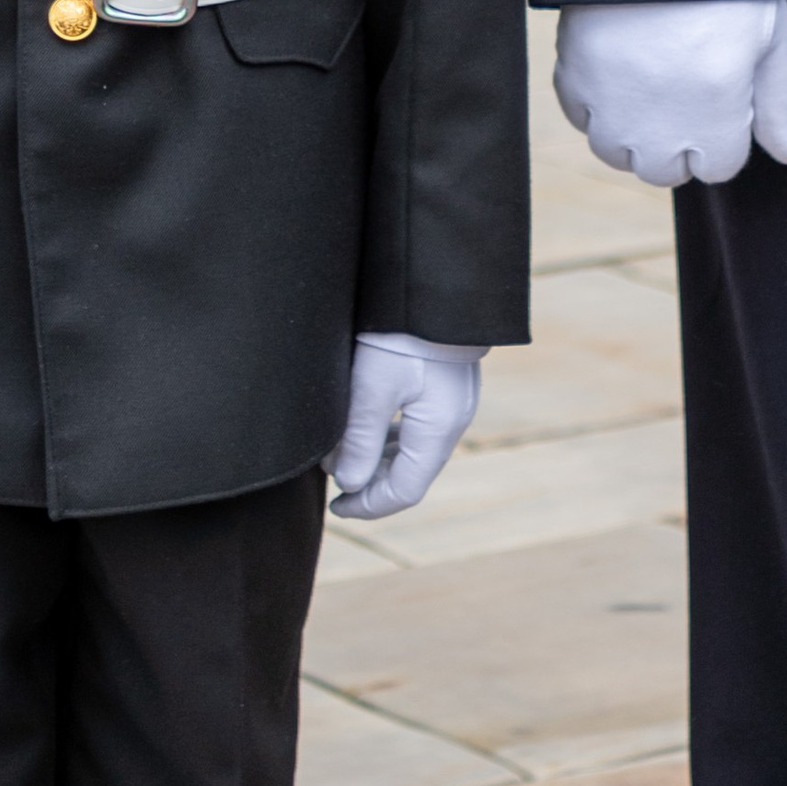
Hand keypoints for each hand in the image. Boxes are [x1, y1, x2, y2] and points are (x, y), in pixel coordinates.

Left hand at [328, 333, 483, 519]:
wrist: (430, 280)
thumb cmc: (401, 331)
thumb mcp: (373, 385)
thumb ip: (360, 439)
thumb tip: (348, 484)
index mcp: (438, 429)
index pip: (405, 491)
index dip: (368, 506)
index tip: (335, 506)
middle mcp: (452, 421)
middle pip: (411, 473)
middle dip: (371, 483)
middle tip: (333, 480)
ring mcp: (453, 402)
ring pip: (414, 450)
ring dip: (379, 460)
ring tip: (343, 456)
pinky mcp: (446, 384)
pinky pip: (418, 426)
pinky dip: (390, 437)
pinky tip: (367, 427)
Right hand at [553, 0, 786, 187]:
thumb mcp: (770, 33)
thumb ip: (778, 101)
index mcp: (717, 111)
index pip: (718, 168)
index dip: (725, 135)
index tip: (723, 98)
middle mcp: (660, 121)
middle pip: (664, 170)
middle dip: (678, 144)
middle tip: (685, 92)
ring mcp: (611, 102)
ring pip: (615, 151)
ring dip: (632, 131)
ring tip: (648, 85)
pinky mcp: (573, 73)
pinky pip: (579, 116)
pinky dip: (595, 103)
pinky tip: (617, 69)